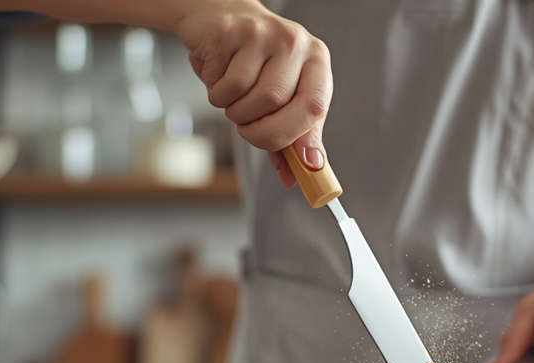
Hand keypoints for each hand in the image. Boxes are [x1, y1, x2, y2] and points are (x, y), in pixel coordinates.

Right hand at [174, 0, 330, 185]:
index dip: (303, 138)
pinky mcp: (229, 32)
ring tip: (233, 98)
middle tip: (248, 129)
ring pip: (247, 97)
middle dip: (258, 131)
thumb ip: (293, 134)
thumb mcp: (284, 96)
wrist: (221, 16)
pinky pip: (222, 84)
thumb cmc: (256, 63)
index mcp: (316, 60)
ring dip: (235, 112)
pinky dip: (217, 95)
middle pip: (276, 103)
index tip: (301, 165)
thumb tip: (299, 174)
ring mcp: (261, 33)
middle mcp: (294, 42)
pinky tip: (219, 79)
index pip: (315, 105)